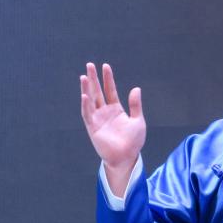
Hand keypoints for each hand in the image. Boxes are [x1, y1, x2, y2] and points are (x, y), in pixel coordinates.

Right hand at [80, 62, 145, 195]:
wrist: (127, 157)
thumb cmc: (133, 141)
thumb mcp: (138, 121)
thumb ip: (135, 105)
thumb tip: (136, 88)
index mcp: (116, 110)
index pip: (110, 90)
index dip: (108, 79)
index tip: (105, 66)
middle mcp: (105, 112)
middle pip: (97, 92)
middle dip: (94, 79)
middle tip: (89, 65)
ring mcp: (97, 119)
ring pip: (90, 100)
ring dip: (87, 89)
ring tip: (84, 76)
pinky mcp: (93, 127)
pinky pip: (87, 114)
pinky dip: (86, 105)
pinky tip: (84, 95)